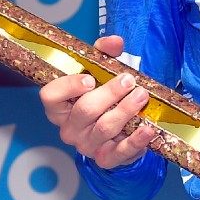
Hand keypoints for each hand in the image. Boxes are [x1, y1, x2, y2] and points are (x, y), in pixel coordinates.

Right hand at [39, 35, 158, 168]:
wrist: (116, 130)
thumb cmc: (102, 95)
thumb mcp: (99, 71)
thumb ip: (103, 52)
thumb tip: (115, 42)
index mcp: (60, 106)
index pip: (50, 96)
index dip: (68, 87)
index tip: (89, 79)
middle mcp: (70, 128)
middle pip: (84, 110)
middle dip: (109, 93)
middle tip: (129, 80)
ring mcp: (88, 145)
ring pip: (105, 128)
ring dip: (126, 110)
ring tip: (141, 95)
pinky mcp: (107, 158)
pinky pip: (121, 152)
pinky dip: (137, 140)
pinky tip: (149, 128)